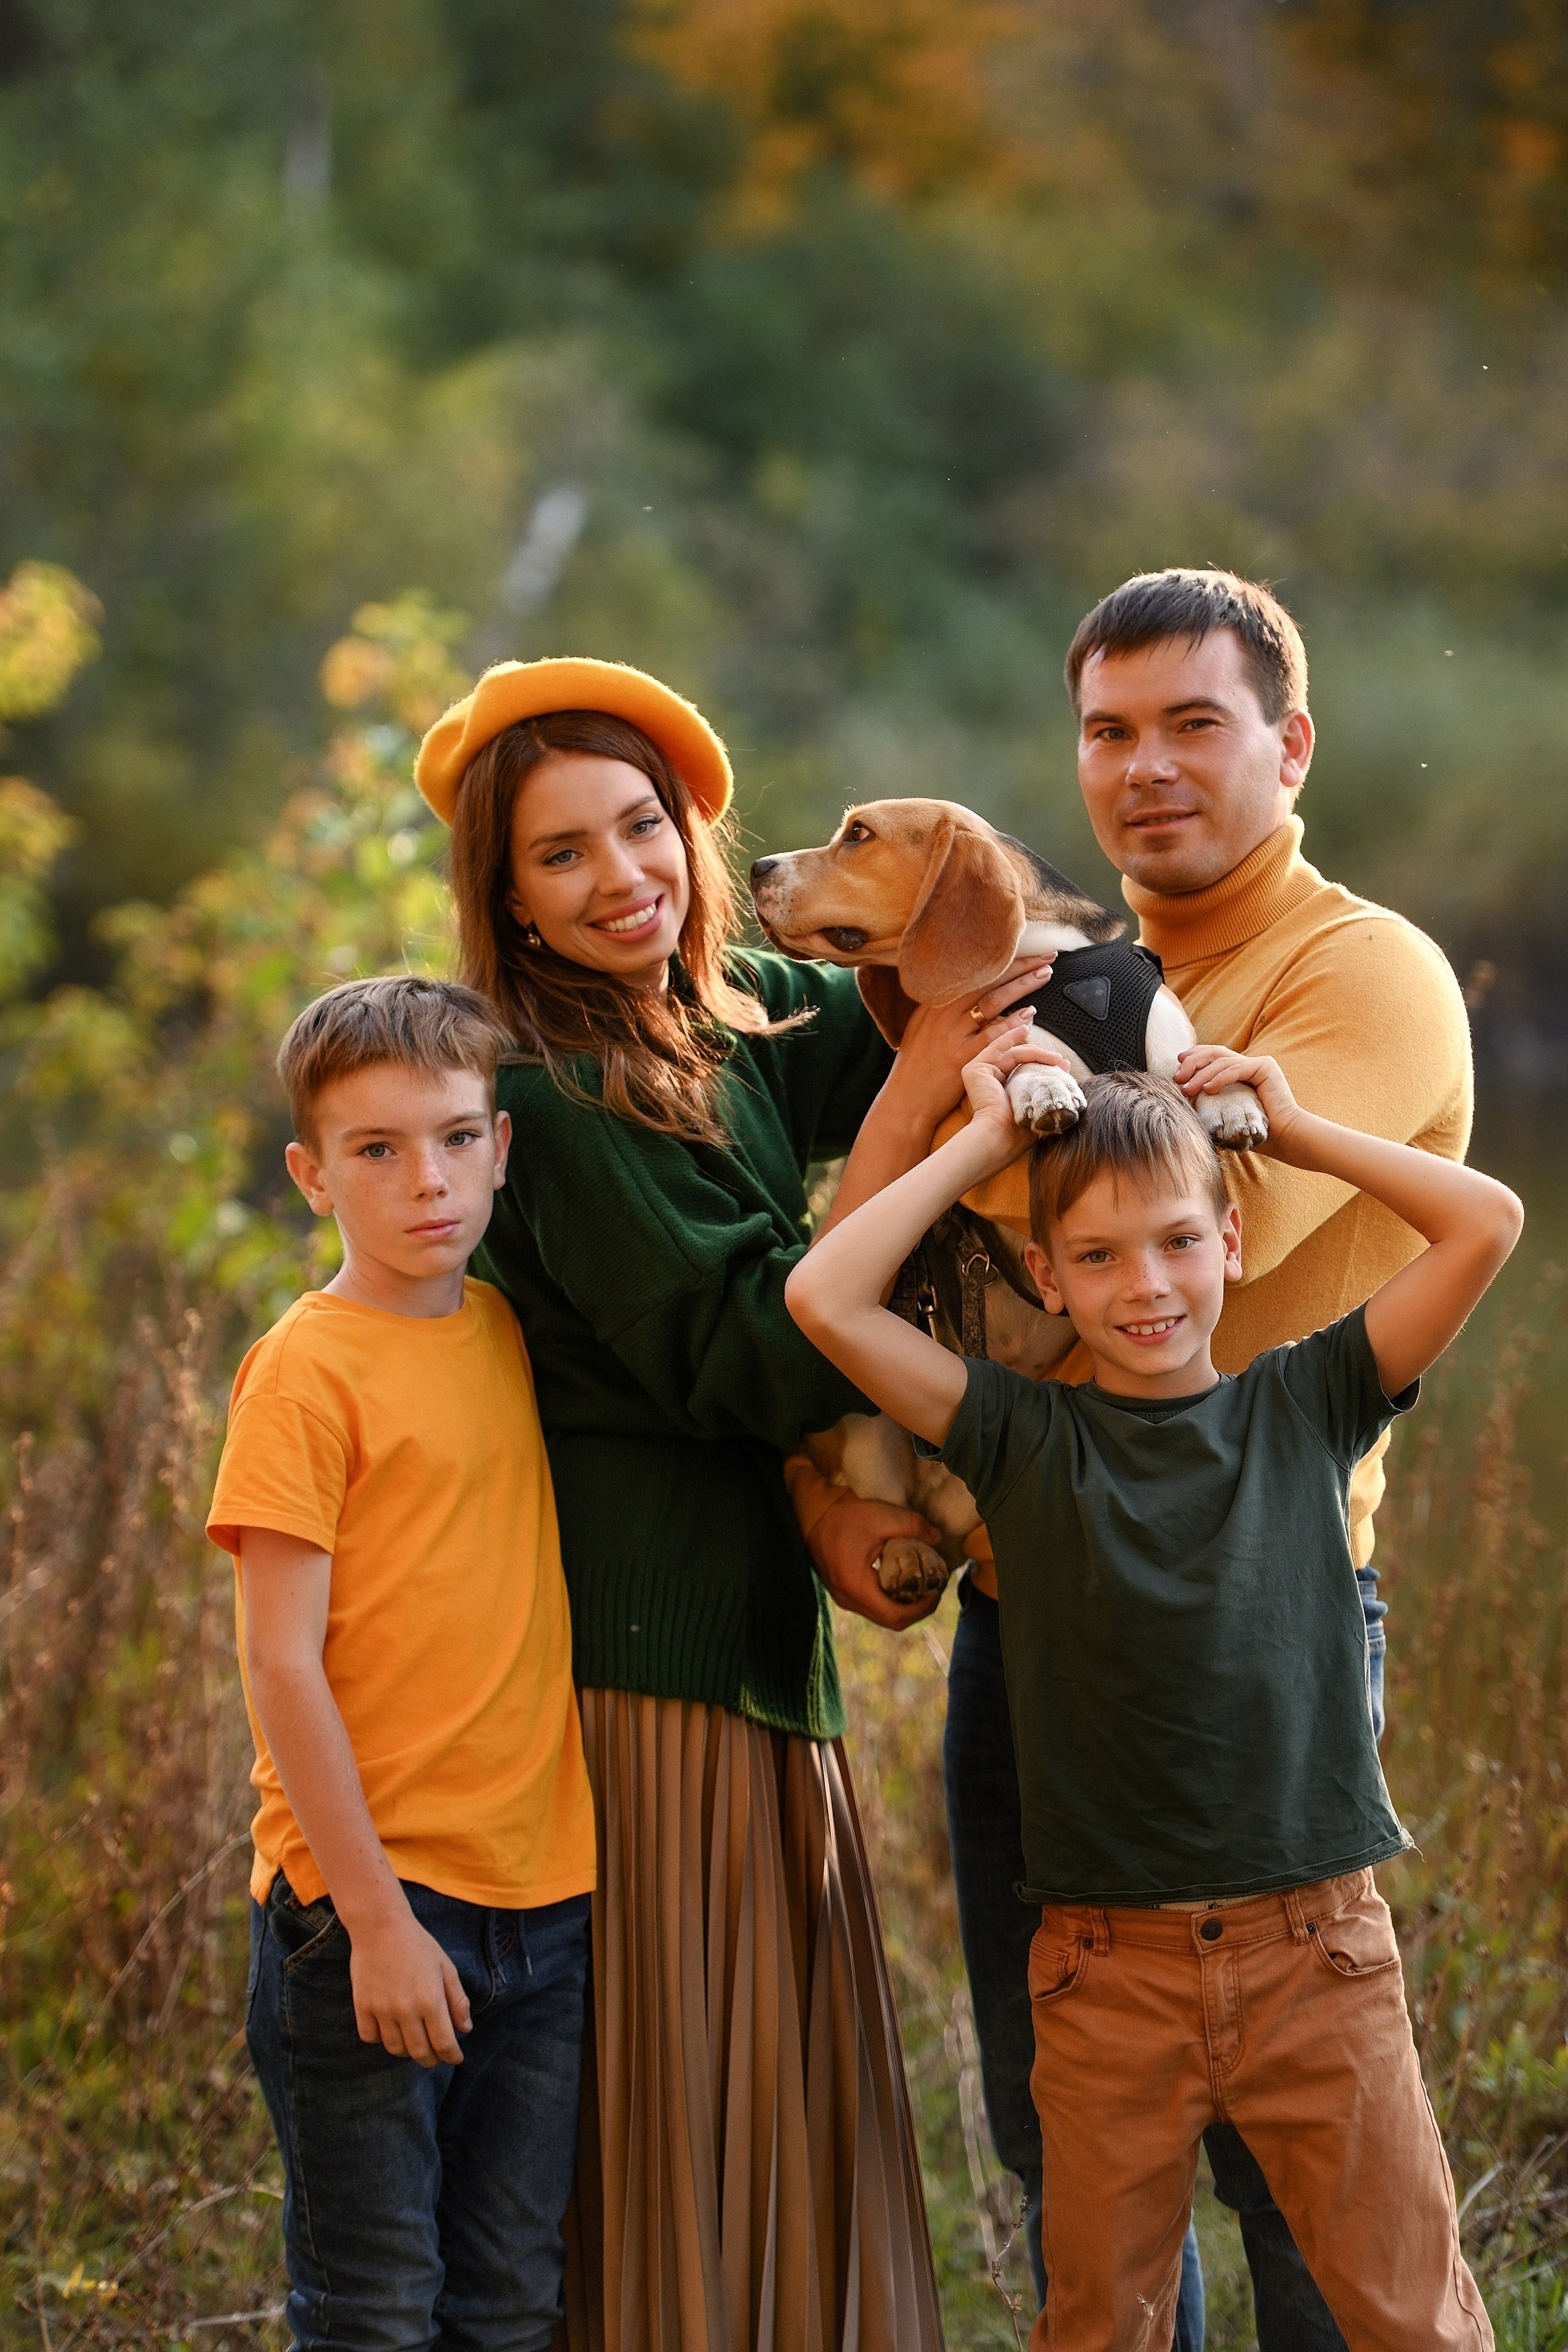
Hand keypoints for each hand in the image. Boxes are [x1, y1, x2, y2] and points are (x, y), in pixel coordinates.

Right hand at [347, 1900, 472, 2065]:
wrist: (380, 1927)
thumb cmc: (418, 1945)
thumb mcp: (446, 1968)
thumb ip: (457, 2000)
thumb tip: (466, 2030)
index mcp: (431, 2000)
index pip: (444, 2043)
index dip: (452, 2056)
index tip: (456, 2058)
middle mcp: (406, 2010)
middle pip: (420, 2052)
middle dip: (432, 2059)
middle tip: (436, 2056)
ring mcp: (382, 2010)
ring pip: (395, 2049)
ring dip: (407, 2051)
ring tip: (414, 2042)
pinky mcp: (362, 2007)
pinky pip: (370, 2037)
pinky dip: (381, 2039)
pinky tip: (390, 2029)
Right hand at [807, 1493, 945, 1628]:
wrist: (809, 1513)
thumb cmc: (842, 1515)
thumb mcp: (881, 1516)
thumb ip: (913, 1526)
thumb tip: (937, 1538)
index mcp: (856, 1586)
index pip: (894, 1616)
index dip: (921, 1609)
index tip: (936, 1592)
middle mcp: (847, 1599)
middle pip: (889, 1620)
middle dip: (916, 1610)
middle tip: (933, 1591)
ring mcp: (842, 1597)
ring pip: (880, 1615)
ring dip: (903, 1606)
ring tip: (921, 1587)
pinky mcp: (842, 1591)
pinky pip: (871, 1605)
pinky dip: (890, 1599)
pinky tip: (901, 1582)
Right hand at [882, 960, 1057, 1135]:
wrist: (907, 1100)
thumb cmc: (917, 1066)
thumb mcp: (922, 1029)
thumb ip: (941, 1009)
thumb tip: (964, 992)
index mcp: (934, 1003)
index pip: (972, 974)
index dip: (1002, 961)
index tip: (1026, 952)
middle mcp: (942, 1014)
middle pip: (986, 981)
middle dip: (1019, 966)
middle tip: (1046, 957)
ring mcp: (952, 1035)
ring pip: (992, 1001)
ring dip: (1022, 986)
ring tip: (1044, 976)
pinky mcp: (962, 1057)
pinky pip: (992, 1035)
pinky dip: (1012, 1022)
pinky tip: (1030, 1014)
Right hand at [959, 1024, 1076, 1166]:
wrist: (1000, 1136)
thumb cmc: (1020, 1131)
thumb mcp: (1037, 1103)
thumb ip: (1046, 1083)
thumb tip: (1065, 1065)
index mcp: (999, 1090)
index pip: (1022, 1070)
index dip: (1041, 1064)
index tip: (1062, 1066)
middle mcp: (988, 1081)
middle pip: (1017, 1060)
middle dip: (1040, 1055)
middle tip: (1059, 1059)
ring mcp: (980, 1074)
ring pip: (1011, 1054)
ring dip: (1035, 1051)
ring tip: (1056, 1056)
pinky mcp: (975, 1069)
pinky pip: (1001, 1051)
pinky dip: (1014, 1040)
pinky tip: (1027, 1033)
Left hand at [1176, 1045, 1298, 1153]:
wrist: (1283, 1137)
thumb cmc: (1252, 1131)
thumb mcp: (1224, 1111)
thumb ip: (1209, 1098)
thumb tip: (1182, 1091)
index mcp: (1239, 1071)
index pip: (1212, 1056)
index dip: (1193, 1057)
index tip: (1177, 1070)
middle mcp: (1248, 1063)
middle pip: (1214, 1053)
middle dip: (1192, 1063)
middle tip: (1177, 1078)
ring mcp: (1258, 1063)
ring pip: (1222, 1061)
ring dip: (1201, 1074)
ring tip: (1187, 1089)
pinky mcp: (1266, 1067)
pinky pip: (1237, 1069)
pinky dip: (1220, 1078)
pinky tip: (1207, 1089)